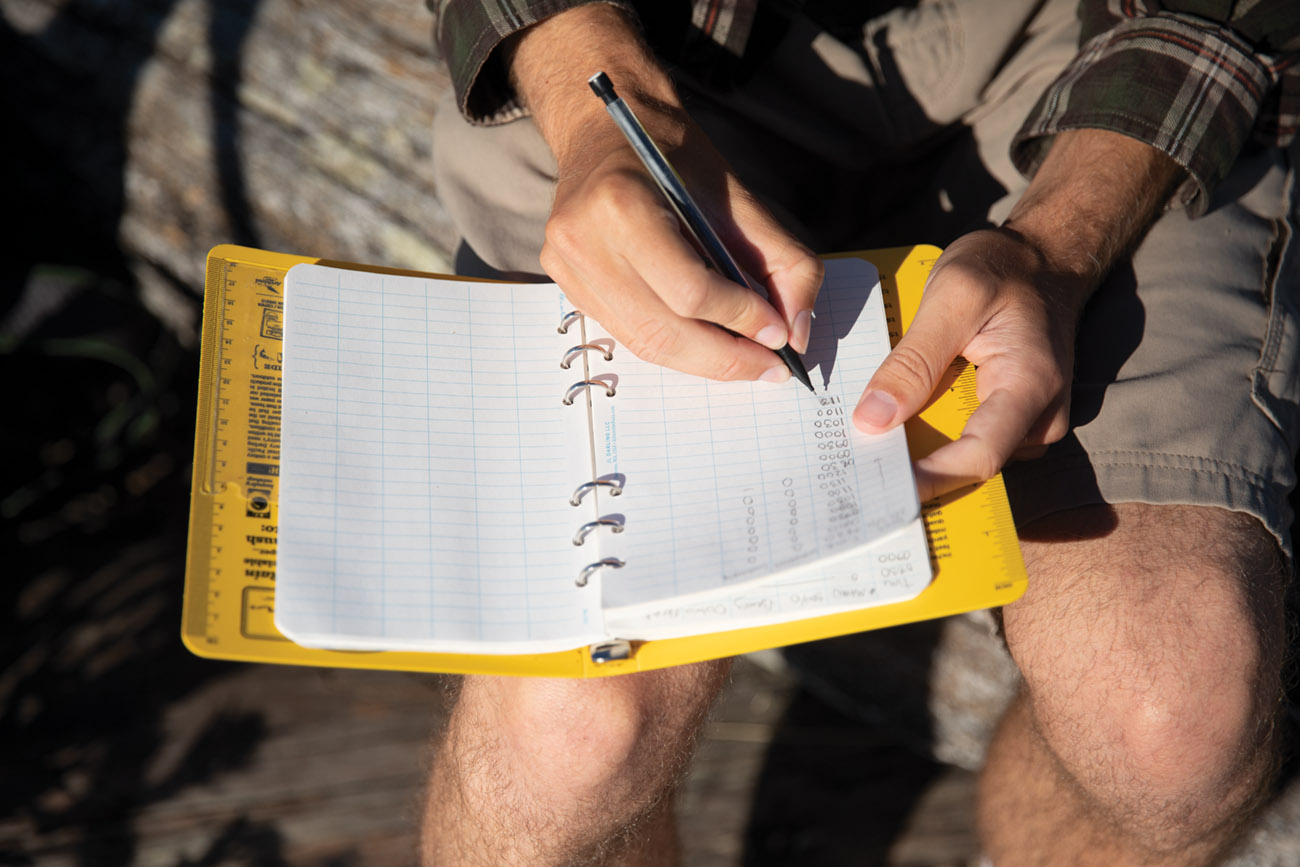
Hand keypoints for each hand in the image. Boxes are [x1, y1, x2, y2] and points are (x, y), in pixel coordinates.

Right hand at [541, 110, 822, 380]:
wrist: (605, 128)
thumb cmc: (672, 153)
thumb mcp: (738, 194)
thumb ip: (781, 260)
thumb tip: (797, 331)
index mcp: (622, 205)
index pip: (688, 290)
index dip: (740, 320)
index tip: (780, 335)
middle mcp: (582, 242)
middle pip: (663, 331)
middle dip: (725, 359)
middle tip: (770, 368)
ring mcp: (567, 268)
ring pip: (644, 343)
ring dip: (702, 362)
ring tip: (746, 363)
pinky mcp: (566, 285)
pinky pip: (628, 334)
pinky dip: (675, 346)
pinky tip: (709, 345)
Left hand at [853, 128, 1183, 500]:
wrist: (1043, 259)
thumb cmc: (1001, 269)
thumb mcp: (952, 296)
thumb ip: (914, 360)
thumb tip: (873, 419)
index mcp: (1029, 385)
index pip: (979, 456)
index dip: (928, 478)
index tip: (879, 484)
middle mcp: (1038, 416)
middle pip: (969, 465)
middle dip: (913, 468)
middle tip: (856, 466)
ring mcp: (1028, 423)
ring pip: (964, 457)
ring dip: (918, 451)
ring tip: (868, 442)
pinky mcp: (1011, 420)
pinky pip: (966, 439)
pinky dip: (929, 433)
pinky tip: (896, 421)